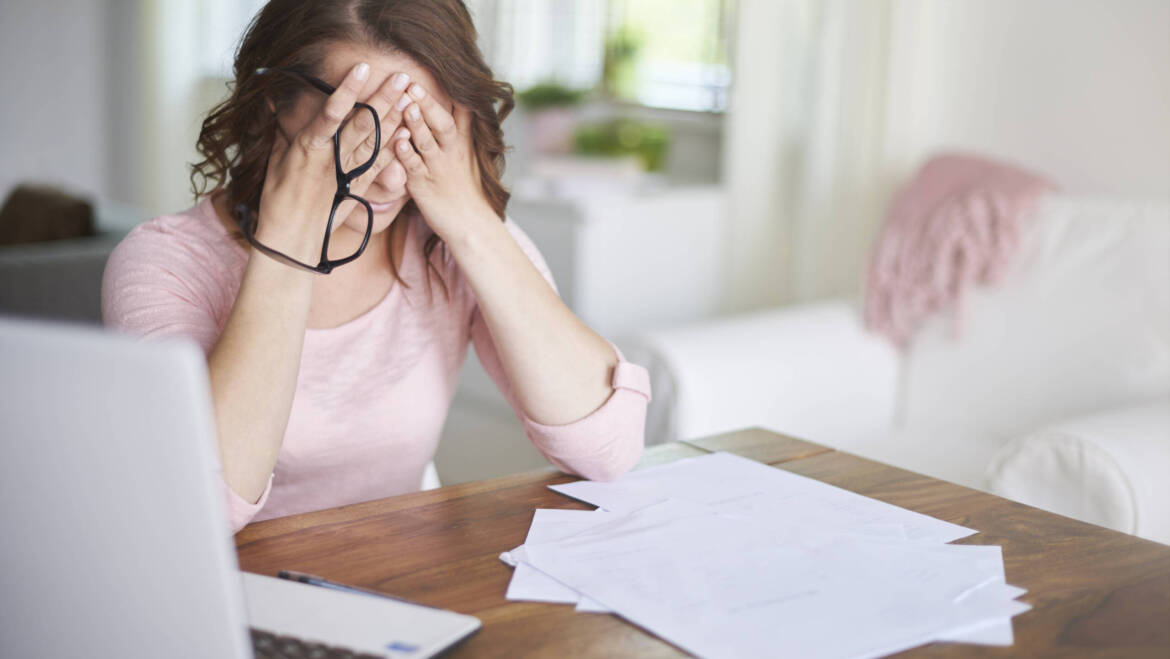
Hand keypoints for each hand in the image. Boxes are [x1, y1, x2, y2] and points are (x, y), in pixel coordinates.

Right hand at [255, 64, 413, 261]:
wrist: (292, 239)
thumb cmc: (278, 200)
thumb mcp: (276, 161)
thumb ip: (283, 132)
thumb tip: (276, 104)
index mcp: (308, 148)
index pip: (331, 113)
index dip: (348, 90)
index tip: (362, 68)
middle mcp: (331, 159)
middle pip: (362, 124)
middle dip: (383, 98)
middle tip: (402, 76)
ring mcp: (347, 173)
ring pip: (375, 142)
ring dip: (395, 118)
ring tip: (411, 97)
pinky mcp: (358, 188)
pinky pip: (379, 165)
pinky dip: (394, 148)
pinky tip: (408, 132)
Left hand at [394, 83, 495, 239]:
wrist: (470, 222)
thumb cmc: (464, 186)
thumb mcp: (468, 152)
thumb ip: (462, 125)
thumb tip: (460, 97)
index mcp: (461, 142)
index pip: (459, 112)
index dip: (447, 93)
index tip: (437, 72)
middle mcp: (451, 152)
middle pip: (442, 123)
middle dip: (427, 104)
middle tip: (413, 84)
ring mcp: (437, 168)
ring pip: (427, 143)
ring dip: (416, 124)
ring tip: (407, 105)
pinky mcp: (422, 186)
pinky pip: (413, 167)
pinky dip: (405, 155)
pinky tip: (397, 142)